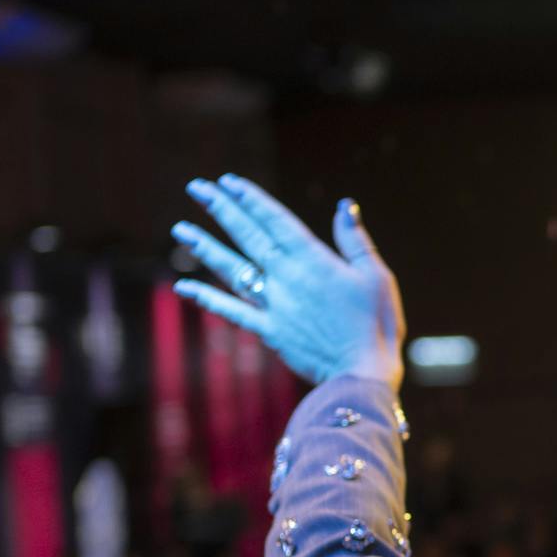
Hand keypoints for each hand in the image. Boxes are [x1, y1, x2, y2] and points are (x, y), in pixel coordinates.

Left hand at [171, 176, 404, 388]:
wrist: (363, 374)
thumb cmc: (377, 323)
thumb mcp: (376, 276)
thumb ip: (355, 240)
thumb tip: (345, 206)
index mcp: (314, 260)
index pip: (276, 221)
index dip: (251, 199)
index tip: (229, 181)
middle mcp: (287, 278)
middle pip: (249, 237)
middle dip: (222, 209)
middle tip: (196, 187)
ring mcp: (274, 305)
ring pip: (233, 269)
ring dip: (205, 247)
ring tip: (179, 229)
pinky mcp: (269, 331)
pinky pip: (232, 311)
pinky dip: (207, 299)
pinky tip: (184, 286)